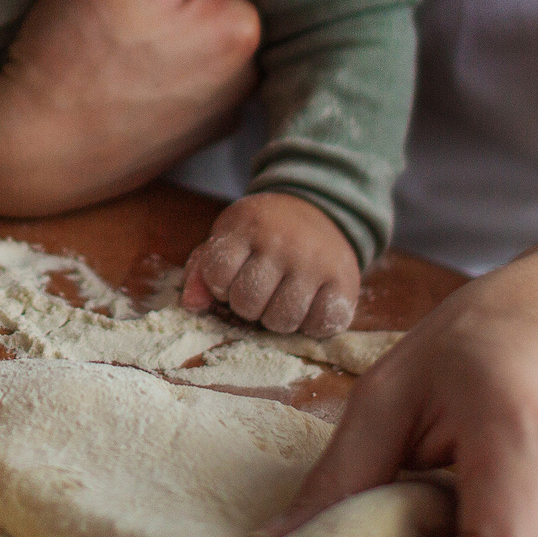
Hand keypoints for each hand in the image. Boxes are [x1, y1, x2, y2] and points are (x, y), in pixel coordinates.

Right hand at [0, 0, 262, 213]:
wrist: (24, 155)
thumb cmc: (61, 57)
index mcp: (240, 25)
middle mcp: (248, 77)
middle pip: (212, 2)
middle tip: (114, 6)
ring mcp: (223, 116)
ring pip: (201, 44)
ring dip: (173, 35)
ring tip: (115, 40)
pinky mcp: (194, 143)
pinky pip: (190, 86)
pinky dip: (166, 76)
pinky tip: (122, 77)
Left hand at [180, 192, 359, 335]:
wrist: (320, 210)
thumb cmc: (264, 233)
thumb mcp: (229, 237)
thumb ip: (202, 270)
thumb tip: (192, 305)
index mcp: (248, 225)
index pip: (217, 274)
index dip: (219, 285)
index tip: (232, 276)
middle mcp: (284, 242)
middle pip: (248, 303)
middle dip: (247, 305)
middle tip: (258, 290)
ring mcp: (316, 262)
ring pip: (282, 320)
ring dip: (276, 318)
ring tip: (280, 299)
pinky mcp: (345, 282)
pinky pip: (319, 326)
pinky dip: (310, 324)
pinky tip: (307, 305)